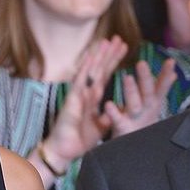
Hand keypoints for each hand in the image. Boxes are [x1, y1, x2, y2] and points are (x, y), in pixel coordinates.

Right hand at [41, 37, 127, 165]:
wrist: (65, 150)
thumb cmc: (80, 139)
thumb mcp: (101, 126)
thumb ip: (108, 116)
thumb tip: (117, 109)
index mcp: (93, 98)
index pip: (106, 76)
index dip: (114, 62)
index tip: (123, 49)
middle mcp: (87, 93)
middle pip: (100, 69)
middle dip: (110, 54)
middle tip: (119, 39)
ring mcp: (79, 94)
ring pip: (91, 71)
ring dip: (99, 56)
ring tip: (108, 41)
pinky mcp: (73, 98)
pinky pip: (81, 80)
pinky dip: (86, 67)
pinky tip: (92, 55)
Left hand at [106, 58, 175, 136]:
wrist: (135, 154)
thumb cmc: (143, 125)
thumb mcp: (153, 105)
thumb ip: (162, 88)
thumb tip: (174, 73)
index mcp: (153, 104)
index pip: (161, 87)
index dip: (166, 75)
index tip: (171, 61)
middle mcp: (146, 111)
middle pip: (148, 94)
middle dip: (146, 79)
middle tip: (142, 63)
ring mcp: (135, 120)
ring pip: (135, 105)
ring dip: (132, 91)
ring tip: (127, 77)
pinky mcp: (122, 129)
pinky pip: (118, 120)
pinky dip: (114, 113)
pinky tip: (109, 104)